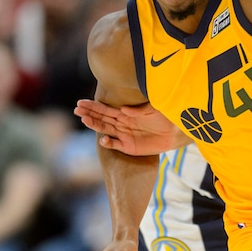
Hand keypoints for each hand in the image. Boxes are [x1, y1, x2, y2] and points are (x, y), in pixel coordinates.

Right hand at [74, 100, 188, 155]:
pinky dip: (109, 143)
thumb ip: (139, 109)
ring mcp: (124, 136)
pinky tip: (104, 138)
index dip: (93, 106)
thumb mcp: (152, 109)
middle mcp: (122, 124)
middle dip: (89, 114)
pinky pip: (116, 145)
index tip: (80, 103)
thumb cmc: (164, 117)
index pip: (105, 109)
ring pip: (105, 130)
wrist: (174, 132)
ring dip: (95, 125)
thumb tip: (124, 109)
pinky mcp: (129, 147)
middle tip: (77, 110)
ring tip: (84, 120)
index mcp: (125, 114)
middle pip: (101, 119)